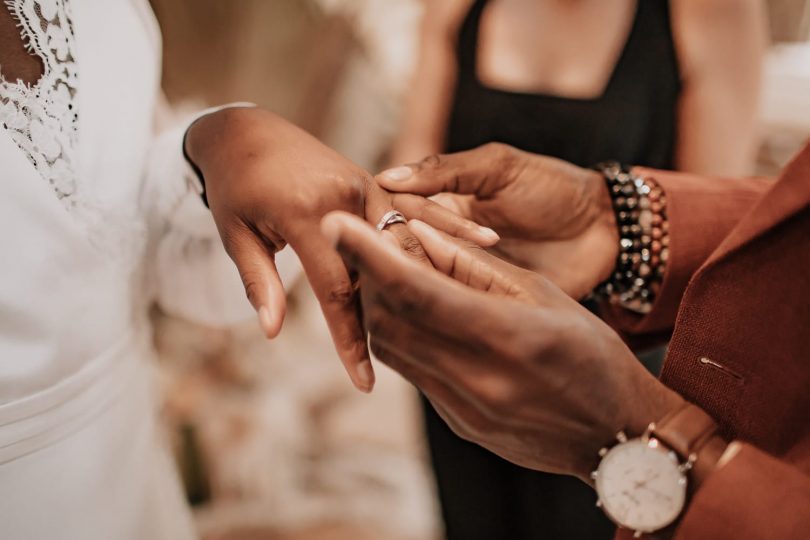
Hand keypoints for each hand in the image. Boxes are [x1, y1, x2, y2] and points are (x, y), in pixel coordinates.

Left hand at [185, 107, 488, 391]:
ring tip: (481, 299)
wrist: (245, 132)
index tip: (363, 380)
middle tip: (432, 355)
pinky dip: (448, 224)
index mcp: (306, 211)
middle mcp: (343, 195)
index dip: (351, 338)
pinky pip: (415, 206)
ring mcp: (363, 182)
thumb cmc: (235, 189)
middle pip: (384, 265)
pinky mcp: (373, 179)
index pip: (335, 288)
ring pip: (410, 234)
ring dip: (441, 268)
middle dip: (403, 313)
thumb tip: (273, 331)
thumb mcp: (236, 235)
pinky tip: (484, 239)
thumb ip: (260, 283)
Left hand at [321, 211, 683, 480]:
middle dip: (367, 276)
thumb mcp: (542, 294)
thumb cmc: (592, 353)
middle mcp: (478, 380)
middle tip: (363, 244)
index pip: (416, 291)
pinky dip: (407, 337)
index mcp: (506, 337)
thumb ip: (474, 266)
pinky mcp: (459, 424)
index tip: (336, 222)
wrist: (616, 434)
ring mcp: (464, 410)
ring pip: (392, 348)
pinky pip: (414, 373)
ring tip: (388, 275)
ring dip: (381, 307)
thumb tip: (418, 235)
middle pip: (390, 320)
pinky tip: (423, 318)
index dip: (369, 255)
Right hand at [377, 143, 617, 299]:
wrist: (604, 229)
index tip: (377, 230)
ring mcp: (460, 274)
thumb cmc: (553, 189)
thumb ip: (447, 171)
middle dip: (395, 256)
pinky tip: (428, 312)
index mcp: (441, 203)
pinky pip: (451, 308)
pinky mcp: (481, 303)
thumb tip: (388, 177)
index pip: (395, 213)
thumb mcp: (499, 168)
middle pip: (400, 251)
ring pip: (420, 282)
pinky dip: (440, 308)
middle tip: (390, 266)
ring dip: (413, 283)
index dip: (385, 221)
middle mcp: (443, 240)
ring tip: (405, 292)